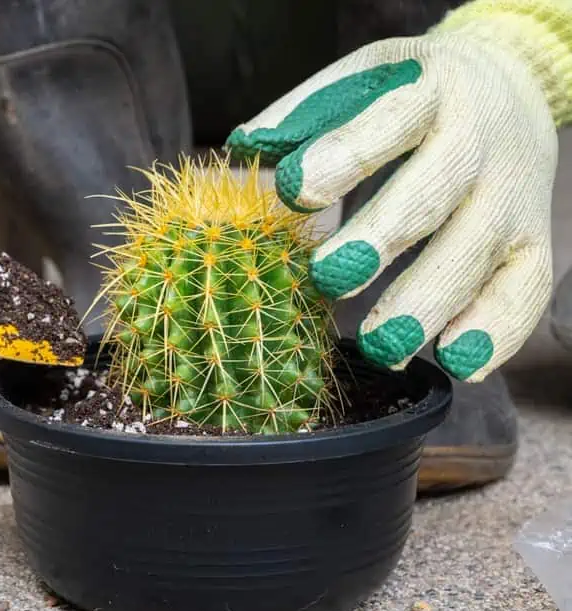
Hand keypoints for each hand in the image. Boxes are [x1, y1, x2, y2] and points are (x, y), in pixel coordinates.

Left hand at [224, 18, 561, 382]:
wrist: (507, 83)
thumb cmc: (409, 95)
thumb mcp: (362, 79)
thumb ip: (304, 113)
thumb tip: (245, 146)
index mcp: (428, 90)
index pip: (390, 119)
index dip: (345, 155)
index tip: (295, 189)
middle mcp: (477, 142)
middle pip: (435, 192)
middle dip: (382, 237)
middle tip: (331, 277)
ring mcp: (511, 195)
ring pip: (476, 251)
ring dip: (429, 303)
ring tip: (384, 347)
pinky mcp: (534, 240)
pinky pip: (526, 289)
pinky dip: (496, 330)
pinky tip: (458, 362)